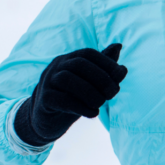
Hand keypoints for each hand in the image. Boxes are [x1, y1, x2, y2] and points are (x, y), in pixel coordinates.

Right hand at [13, 43, 127, 146]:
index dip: (107, 63)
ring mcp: (47, 82)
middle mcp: (56, 67)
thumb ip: (104, 67)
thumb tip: (119, 45)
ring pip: (67, 79)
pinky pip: (61, 99)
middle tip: (113, 93)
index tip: (121, 76)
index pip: (88, 53)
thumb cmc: (73, 97)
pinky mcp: (43, 100)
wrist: (47, 119)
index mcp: (69, 59)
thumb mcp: (90, 82)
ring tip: (101, 103)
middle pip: (79, 64)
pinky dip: (81, 107)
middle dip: (101, 77)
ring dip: (90, 92)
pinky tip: (93, 113)